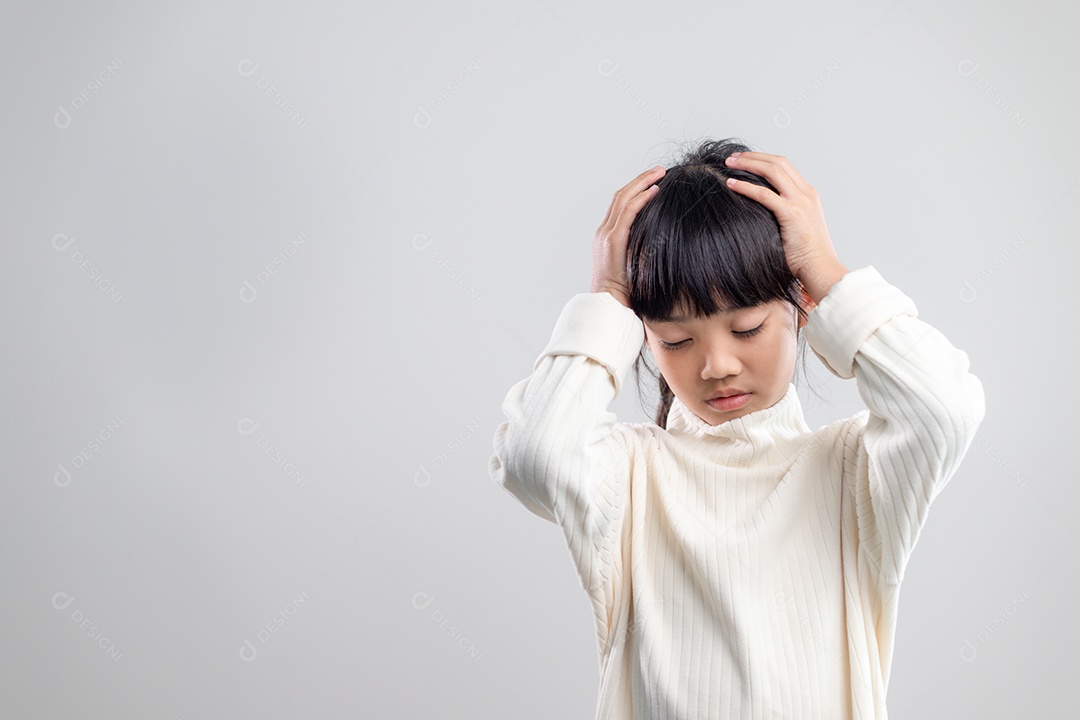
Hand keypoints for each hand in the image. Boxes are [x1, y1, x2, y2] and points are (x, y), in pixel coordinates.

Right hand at [591, 164, 665, 306]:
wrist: (608, 307)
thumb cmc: (624, 295)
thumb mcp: (632, 269)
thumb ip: (640, 254)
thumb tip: (660, 247)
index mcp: (606, 238)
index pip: (619, 205)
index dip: (635, 189)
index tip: (653, 182)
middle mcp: (603, 233)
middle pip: (620, 196)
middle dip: (640, 180)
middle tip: (659, 170)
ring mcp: (606, 236)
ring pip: (623, 198)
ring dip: (642, 183)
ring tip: (660, 173)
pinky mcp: (613, 241)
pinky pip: (628, 212)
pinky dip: (641, 198)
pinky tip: (655, 190)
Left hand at [723, 151, 846, 301]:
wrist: (820, 268)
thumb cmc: (805, 256)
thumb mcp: (796, 227)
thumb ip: (783, 214)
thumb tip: (760, 212)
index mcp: (808, 194)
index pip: (784, 166)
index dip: (762, 159)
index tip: (744, 160)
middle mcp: (806, 193)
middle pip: (777, 162)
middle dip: (752, 156)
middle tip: (731, 158)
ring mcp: (800, 201)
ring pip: (772, 171)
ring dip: (748, 164)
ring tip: (728, 164)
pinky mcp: (792, 213)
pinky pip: (764, 194)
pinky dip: (745, 186)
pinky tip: (730, 184)